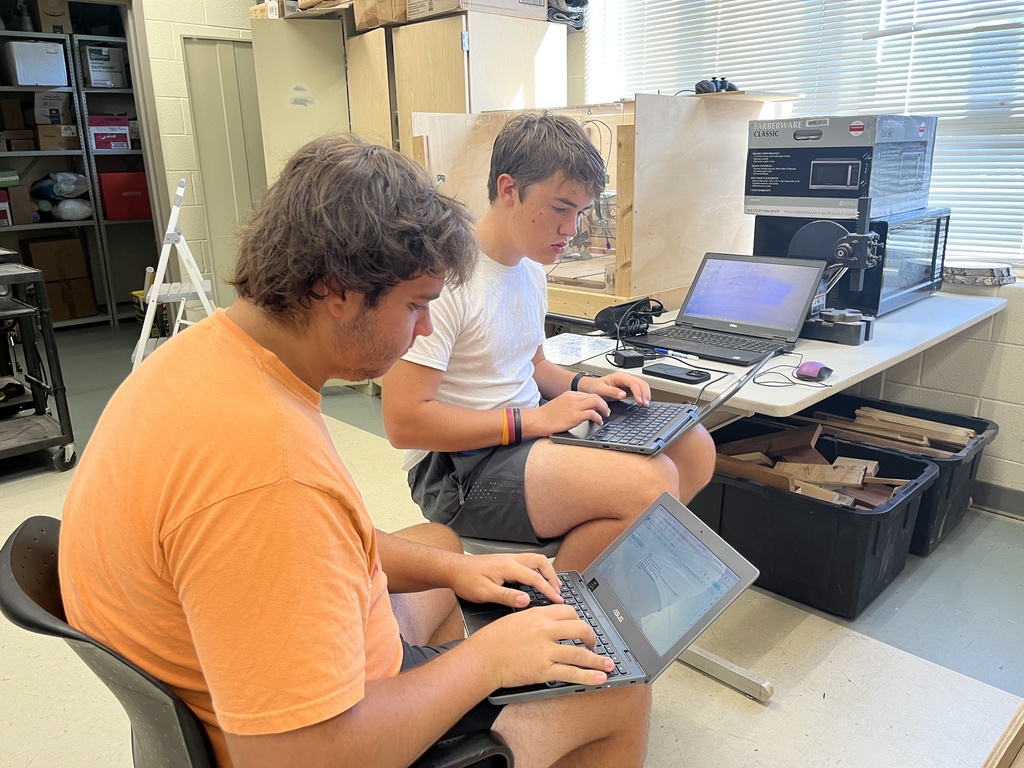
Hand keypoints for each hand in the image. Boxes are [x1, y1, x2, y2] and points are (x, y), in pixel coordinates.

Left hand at [449, 553, 562, 607]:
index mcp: (507, 567)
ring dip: (546, 571)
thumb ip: (506, 596)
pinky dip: (537, 570)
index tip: (558, 600)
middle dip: (552, 576)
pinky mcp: (504, 561)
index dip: (548, 590)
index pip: (535, 577)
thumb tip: (526, 600)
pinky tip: (536, 579)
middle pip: (540, 562)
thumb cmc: (465, 581)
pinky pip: (527, 562)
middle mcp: (510, 559)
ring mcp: (508, 558)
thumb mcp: (484, 593)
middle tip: (559, 591)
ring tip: (553, 585)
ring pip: (534, 559)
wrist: (452, 569)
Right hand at [473, 604, 613, 688]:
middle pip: (579, 628)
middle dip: (591, 636)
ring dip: (598, 660)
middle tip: (594, 643)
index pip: (568, 611)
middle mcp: (545, 630)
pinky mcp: (544, 670)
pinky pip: (571, 672)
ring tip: (608, 664)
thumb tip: (548, 623)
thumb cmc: (493, 640)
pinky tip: (599, 678)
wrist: (483, 658)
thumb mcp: (515, 618)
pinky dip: (588, 676)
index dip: (578, 619)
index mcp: (538, 614)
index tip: (580, 627)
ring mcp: (546, 650)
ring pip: (580, 652)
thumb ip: (534, 619)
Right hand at [525, 392, 610, 435]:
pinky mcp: (575, 416)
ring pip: (596, 402)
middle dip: (604, 403)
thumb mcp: (559, 404)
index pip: (589, 394)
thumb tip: (579, 409)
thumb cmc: (546, 416)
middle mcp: (573, 398)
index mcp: (569, 394)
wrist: (537, 420)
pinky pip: (592, 414)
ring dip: (604, 409)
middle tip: (606, 411)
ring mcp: (574, 406)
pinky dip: (598, 418)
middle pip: (595, 396)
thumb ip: (570, 404)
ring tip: (605, 416)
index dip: (598, 400)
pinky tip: (598, 422)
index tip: (601, 406)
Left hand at [578, 371, 651, 405]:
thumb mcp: (601, 390)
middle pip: (641, 383)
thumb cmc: (594, 386)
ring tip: (646, 404)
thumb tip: (623, 395)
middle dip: (645, 393)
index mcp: (620, 377)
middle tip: (645, 404)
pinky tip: (643, 402)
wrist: (590, 387)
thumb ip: (612, 392)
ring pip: (642, 386)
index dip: (638, 392)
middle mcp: (625, 379)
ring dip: (645, 395)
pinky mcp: (628, 389)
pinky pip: (639, 391)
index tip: (640, 401)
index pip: (633, 383)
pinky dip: (643, 396)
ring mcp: (627, 384)